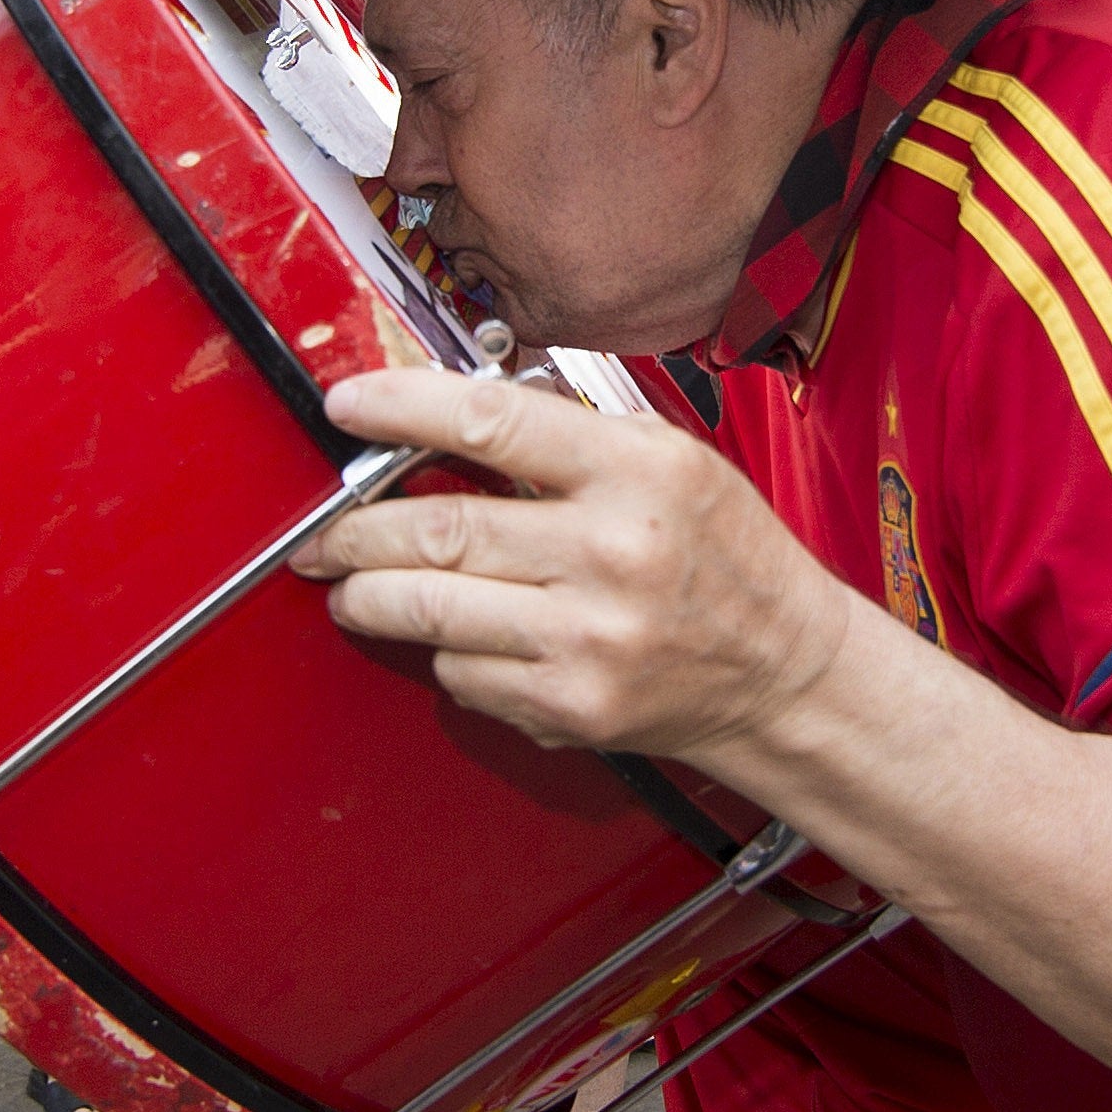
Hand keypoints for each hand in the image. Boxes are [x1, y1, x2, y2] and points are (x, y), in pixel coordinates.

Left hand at [289, 368, 858, 762]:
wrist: (786, 672)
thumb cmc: (723, 557)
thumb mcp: (667, 462)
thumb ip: (563, 438)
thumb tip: (437, 421)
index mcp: (638, 470)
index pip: (489, 421)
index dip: (399, 409)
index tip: (347, 407)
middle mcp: (613, 551)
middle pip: (439, 528)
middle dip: (355, 531)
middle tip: (326, 532)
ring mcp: (591, 635)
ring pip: (430, 609)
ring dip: (369, 596)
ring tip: (352, 586)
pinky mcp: (573, 704)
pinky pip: (462, 674)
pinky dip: (441, 654)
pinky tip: (457, 637)